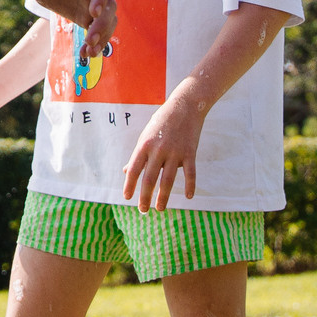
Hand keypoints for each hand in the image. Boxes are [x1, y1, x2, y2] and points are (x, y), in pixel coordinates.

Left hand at [24, 0, 115, 58]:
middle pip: (109, 6)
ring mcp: (92, 4)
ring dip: (103, 37)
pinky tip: (85, 54)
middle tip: (90, 39)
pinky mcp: (86, 17)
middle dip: (103, 24)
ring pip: (108, 21)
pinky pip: (96, 31)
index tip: (93, 13)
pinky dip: (94, 44)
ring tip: (90, 52)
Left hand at [122, 89, 208, 210]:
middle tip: (142, 211)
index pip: (134, 169)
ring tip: (160, 209)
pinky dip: (189, 186)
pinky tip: (188, 197)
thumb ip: (138, 155)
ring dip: (163, 197)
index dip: (129, 185)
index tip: (127, 198)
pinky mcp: (190, 153)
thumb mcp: (146, 135)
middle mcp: (158, 150)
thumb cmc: (162, 122)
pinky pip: (190, 174)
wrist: (185, 106)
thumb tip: (126, 172)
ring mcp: (175, 152)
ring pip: (168, 180)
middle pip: (149, 179)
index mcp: (145, 145)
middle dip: (145, 197)